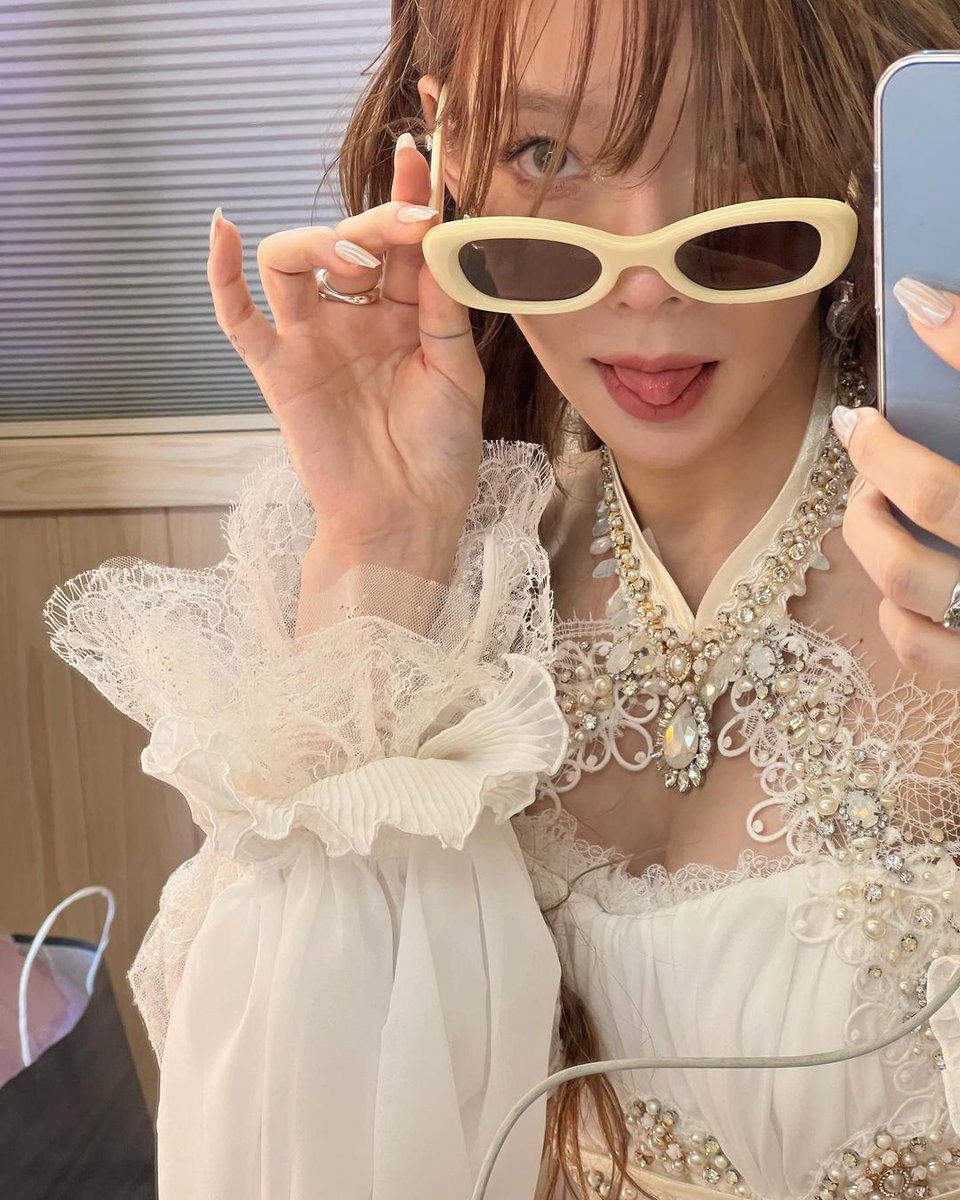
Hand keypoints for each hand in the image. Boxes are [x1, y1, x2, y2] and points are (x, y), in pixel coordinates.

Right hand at [205, 133, 485, 579]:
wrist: (409, 516)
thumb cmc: (441, 452)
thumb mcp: (457, 370)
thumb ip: (440, 305)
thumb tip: (433, 236)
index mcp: (403, 315)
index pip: (398, 245)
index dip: (406, 200)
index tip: (419, 160)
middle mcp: (354, 319)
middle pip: (345, 243)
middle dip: (375, 224)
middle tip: (406, 227)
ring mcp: (312, 341)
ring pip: (291, 263)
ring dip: (320, 244)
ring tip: (358, 263)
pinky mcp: (278, 370)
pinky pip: (239, 319)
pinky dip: (223, 275)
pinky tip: (223, 228)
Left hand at [832, 280, 959, 689]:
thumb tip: (927, 304)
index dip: (959, 348)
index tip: (914, 305)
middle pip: (936, 498)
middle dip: (882, 455)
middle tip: (864, 428)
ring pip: (908, 577)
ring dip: (870, 529)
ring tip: (871, 498)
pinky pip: (916, 646)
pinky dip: (891, 609)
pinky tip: (897, 580)